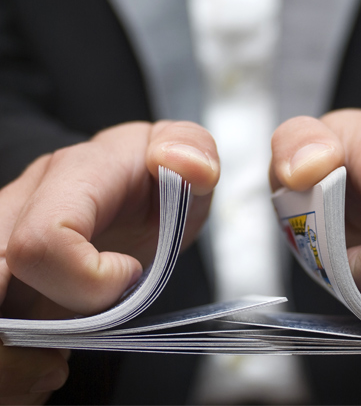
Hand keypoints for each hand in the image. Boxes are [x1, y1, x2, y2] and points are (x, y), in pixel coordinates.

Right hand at [0, 120, 218, 402]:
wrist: (129, 185)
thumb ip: (192, 147)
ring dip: (7, 361)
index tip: (130, 277)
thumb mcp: (186, 152)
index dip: (85, 279)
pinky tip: (44, 360)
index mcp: (73, 175)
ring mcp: (6, 241)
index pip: (42, 239)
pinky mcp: (6, 273)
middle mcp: (23, 206)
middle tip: (67, 351)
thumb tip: (181, 163)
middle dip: (19, 338)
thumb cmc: (155, 175)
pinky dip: (9, 364)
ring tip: (54, 365)